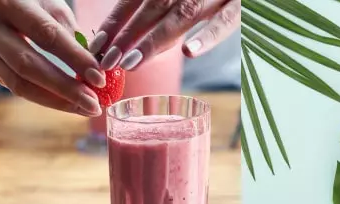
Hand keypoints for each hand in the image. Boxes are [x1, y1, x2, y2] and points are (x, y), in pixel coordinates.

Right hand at [0, 0, 105, 115]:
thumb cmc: (28, 0)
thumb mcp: (50, 3)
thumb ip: (69, 30)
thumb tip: (93, 65)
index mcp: (8, 3)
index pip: (46, 35)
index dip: (74, 59)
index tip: (99, 78)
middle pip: (28, 66)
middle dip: (64, 89)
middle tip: (93, 104)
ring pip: (18, 85)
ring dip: (54, 101)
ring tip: (83, 108)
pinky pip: (16, 87)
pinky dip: (43, 97)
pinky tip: (65, 102)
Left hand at [90, 0, 240, 70]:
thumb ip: (154, 6)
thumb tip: (123, 38)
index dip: (115, 21)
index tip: (97, 46)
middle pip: (153, 7)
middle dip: (128, 35)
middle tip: (107, 62)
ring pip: (183, 14)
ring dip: (156, 39)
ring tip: (133, 63)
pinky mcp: (242, 3)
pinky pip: (227, 20)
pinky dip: (209, 35)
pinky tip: (189, 52)